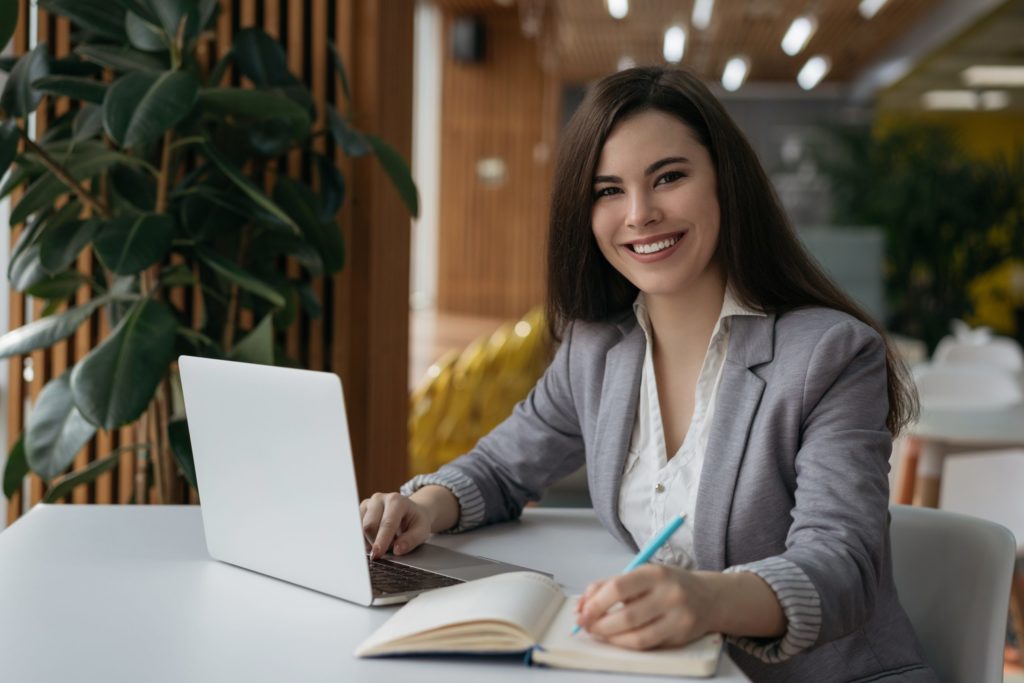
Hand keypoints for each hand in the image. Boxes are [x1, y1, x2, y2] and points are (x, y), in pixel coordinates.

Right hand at [359, 492, 432, 559]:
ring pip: (360, 528)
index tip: (377, 554)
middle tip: (390, 546)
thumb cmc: (415, 520)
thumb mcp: (422, 530)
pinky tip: (377, 537)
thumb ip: (411, 540)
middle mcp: (379, 499)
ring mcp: (368, 503)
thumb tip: (397, 550)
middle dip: (377, 542)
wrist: (410, 511)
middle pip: (369, 526)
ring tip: (386, 539)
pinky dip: (366, 538)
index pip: (386, 523)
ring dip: (371, 540)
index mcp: (396, 501)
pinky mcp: (361, 510)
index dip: (381, 540)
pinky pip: (357, 529)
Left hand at [574, 564, 715, 649]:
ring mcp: (678, 618)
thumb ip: (609, 585)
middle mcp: (669, 594)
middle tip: (585, 625)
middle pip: (626, 616)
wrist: (709, 598)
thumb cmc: (667, 584)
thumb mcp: (641, 574)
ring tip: (599, 632)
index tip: (581, 612)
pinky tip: (617, 638)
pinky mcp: (681, 637)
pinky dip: (626, 644)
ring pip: (636, 636)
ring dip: (610, 638)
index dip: (595, 603)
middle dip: (599, 624)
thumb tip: (581, 605)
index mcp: (655, 573)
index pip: (618, 588)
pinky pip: (647, 645)